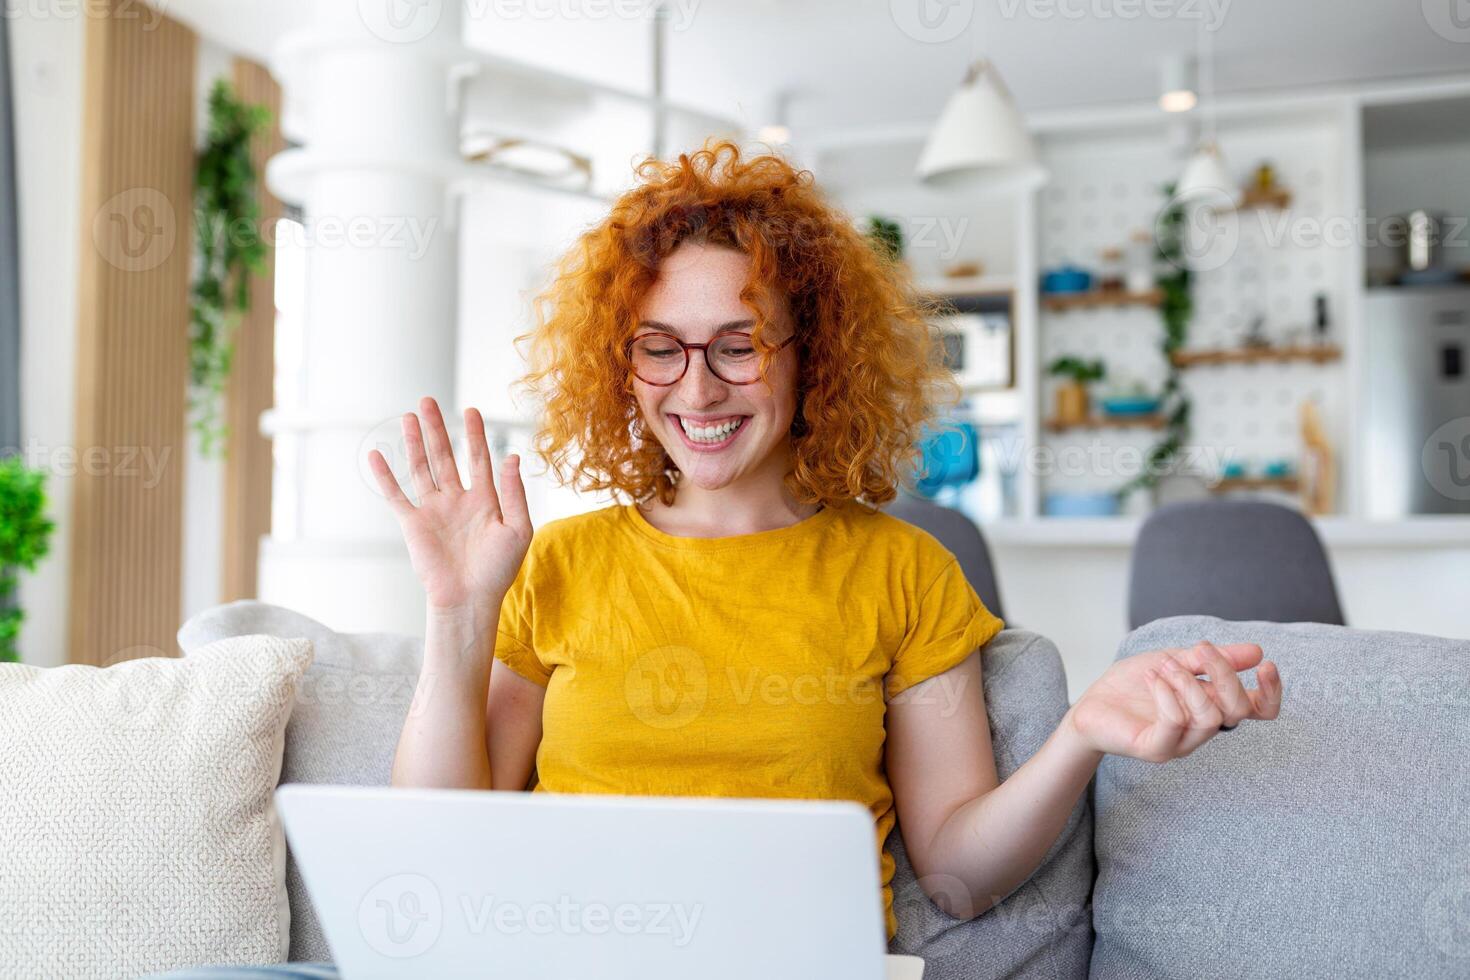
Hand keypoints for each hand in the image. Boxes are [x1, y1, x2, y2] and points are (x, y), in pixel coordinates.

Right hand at [368, 397, 532, 613]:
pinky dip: (385, 476)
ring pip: (421, 468)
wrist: (470, 599)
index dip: (475, 435)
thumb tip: (512, 457)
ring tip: (409, 416)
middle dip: (438, 428)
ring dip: (414, 442)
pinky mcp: (413, 524)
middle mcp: (456, 500)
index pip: (478, 458)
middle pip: (444, 456)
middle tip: (428, 400)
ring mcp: (433, 510)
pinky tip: (376, 455)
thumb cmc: (498, 570)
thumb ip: (515, 493)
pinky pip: (396, 495)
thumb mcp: (517, 529)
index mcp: (484, 500)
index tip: (471, 410)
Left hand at [1065, 641, 1282, 762]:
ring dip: (1188, 682)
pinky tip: (1152, 678)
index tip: (1265, 664)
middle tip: (1200, 649)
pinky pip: (1175, 724)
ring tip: (1165, 665)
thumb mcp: (1174, 661)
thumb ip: (1211, 659)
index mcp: (1213, 707)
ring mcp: (1180, 743)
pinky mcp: (1156, 749)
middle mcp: (1202, 729)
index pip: (1259, 711)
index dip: (1271, 692)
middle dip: (1224, 674)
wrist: (1091, 705)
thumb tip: (1256, 651)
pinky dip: (1167, 695)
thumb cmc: (1134, 686)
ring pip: (1209, 717)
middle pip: (1239, 710)